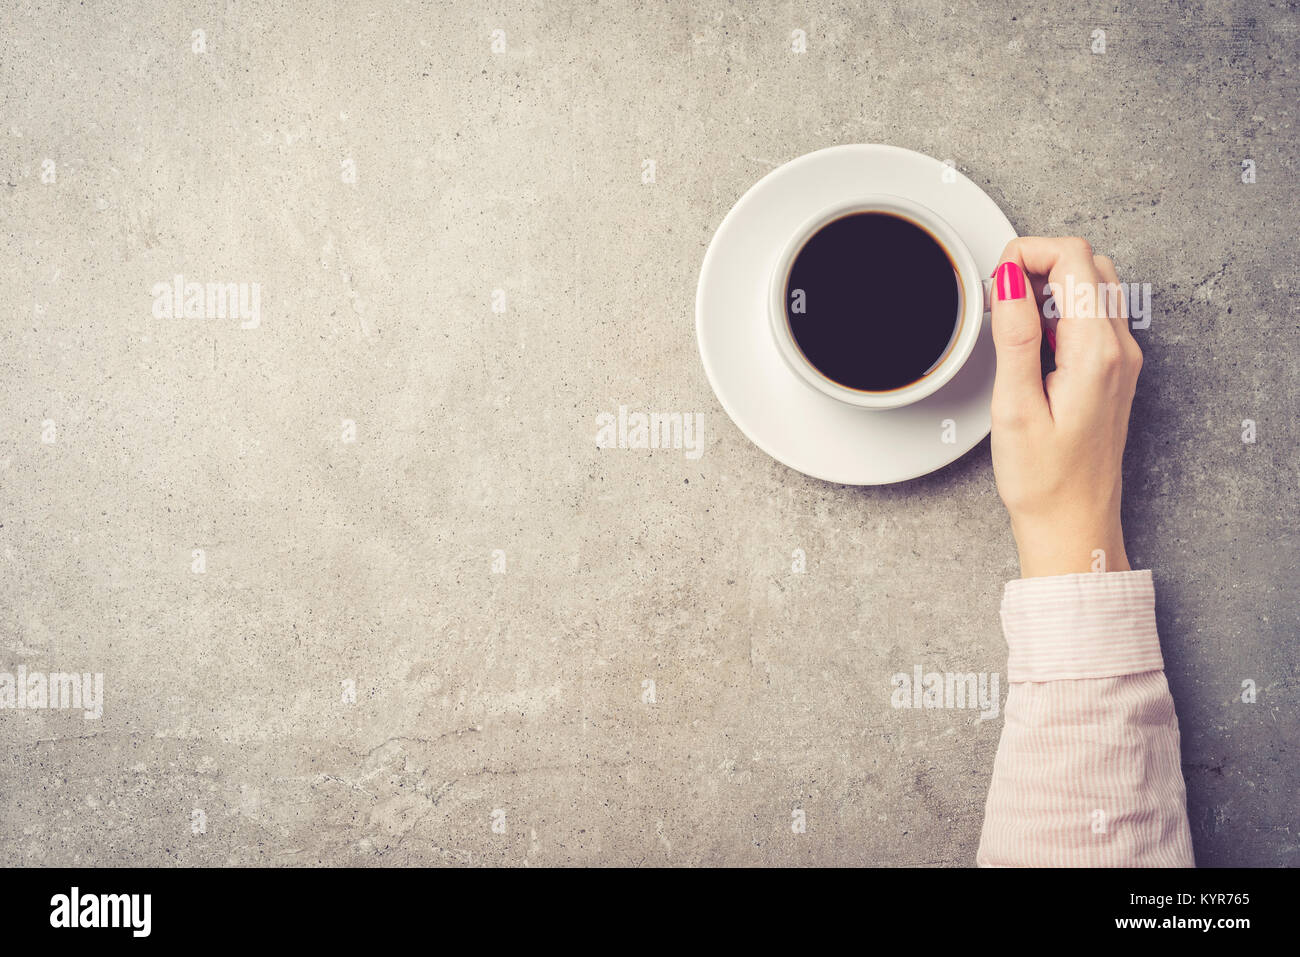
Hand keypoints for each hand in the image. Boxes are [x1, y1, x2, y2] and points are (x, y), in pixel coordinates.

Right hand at [988, 237, 1143, 577]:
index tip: (995, 278)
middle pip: (1088, 263)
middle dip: (1039, 261)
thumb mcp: (1015, 406)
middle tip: (999, 293)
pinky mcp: (1112, 371)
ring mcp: (1121, 359)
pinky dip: (1058, 309)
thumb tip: (1010, 279)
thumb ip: (1014, 335)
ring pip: (1094, 285)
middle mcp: (1119, 350)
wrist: (1073, 525)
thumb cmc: (1044, 481)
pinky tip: (1029, 340)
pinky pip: (1092, 316)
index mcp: (1096, 352)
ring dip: (1049, 283)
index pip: (1073, 259)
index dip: (1028, 252)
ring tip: (1010, 315)